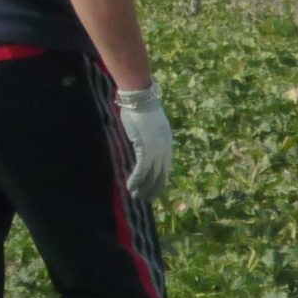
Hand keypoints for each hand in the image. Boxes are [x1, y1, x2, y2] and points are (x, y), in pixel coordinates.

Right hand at [116, 85, 171, 202]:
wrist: (141, 99)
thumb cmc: (141, 108)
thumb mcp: (150, 125)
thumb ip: (150, 136)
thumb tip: (143, 144)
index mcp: (167, 144)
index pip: (166, 169)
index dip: (159, 181)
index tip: (153, 190)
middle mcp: (164, 150)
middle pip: (161, 175)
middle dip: (153, 189)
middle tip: (145, 199)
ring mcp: (156, 150)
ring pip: (151, 175)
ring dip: (143, 187)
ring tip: (135, 196)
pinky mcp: (146, 148)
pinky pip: (141, 169)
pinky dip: (136, 180)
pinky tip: (130, 186)